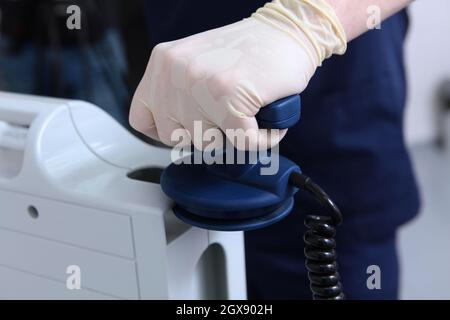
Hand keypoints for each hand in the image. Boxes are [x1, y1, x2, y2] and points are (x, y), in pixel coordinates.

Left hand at [130, 0, 345, 150]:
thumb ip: (176, 91)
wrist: (287, 31)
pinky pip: (242, 143)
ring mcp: (202, 85)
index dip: (166, 130)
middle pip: (174, 137)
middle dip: (202, 133)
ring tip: (246, 114)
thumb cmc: (248, 51)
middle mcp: (176, 72)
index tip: (186, 127)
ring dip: (232, 136)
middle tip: (224, 115)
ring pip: (207, 143)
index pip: (141, 118)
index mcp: (163, 62)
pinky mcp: (232, 98)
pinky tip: (265, 124)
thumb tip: (173, 131)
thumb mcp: (195, 63)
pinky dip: (260, 140)